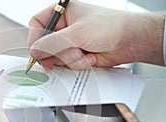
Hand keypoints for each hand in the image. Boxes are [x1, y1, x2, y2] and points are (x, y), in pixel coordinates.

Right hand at [28, 1, 164, 69]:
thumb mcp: (77, 33)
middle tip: (66, 54)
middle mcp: (64, 28)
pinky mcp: (76, 55)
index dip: (34, 38)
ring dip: (70, 59)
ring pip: (56, 57)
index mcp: (62, 14)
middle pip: (45, 45)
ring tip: (85, 52)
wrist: (131, 41)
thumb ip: (52, 43)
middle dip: (57, 52)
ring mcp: (70, 43)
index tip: (36, 51)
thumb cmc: (110, 27)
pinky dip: (78, 64)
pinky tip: (91, 57)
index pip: (37, 24)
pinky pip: (67, 65)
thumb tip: (34, 50)